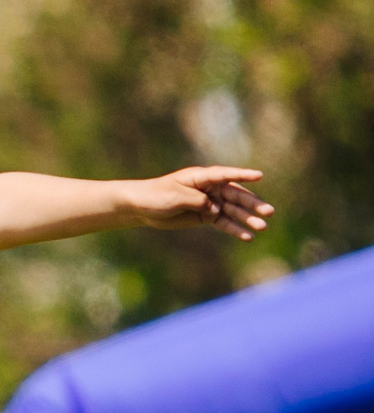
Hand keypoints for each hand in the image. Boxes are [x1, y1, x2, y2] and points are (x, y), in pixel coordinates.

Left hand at [119, 167, 274, 239]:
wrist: (142, 207)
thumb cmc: (156, 196)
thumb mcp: (176, 197)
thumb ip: (198, 201)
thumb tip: (216, 210)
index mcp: (202, 177)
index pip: (226, 175)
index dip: (242, 175)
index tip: (259, 176)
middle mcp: (210, 188)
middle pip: (235, 195)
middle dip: (252, 204)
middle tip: (269, 212)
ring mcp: (209, 202)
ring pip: (232, 210)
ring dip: (248, 219)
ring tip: (262, 227)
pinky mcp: (205, 216)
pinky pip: (223, 222)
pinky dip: (234, 229)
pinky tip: (247, 236)